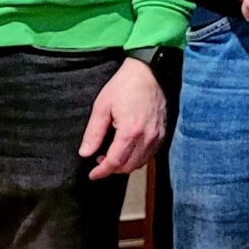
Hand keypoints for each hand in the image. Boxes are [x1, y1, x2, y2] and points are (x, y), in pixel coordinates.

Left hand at [80, 57, 166, 178]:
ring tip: (110, 154)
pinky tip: (126, 149)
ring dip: (124, 164)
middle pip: (128, 166)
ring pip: (140, 163)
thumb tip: (85, 153)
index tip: (92, 175)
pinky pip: (149, 155)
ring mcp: (158, 137)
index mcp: (130, 131)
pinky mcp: (163, 134)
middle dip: (112, 168)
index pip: (115, 161)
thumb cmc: (123, 86)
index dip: (102, 171)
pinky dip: (136, 158)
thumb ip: (94, 133)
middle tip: (99, 159)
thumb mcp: (101, 107)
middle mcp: (147, 137)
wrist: (148, 73)